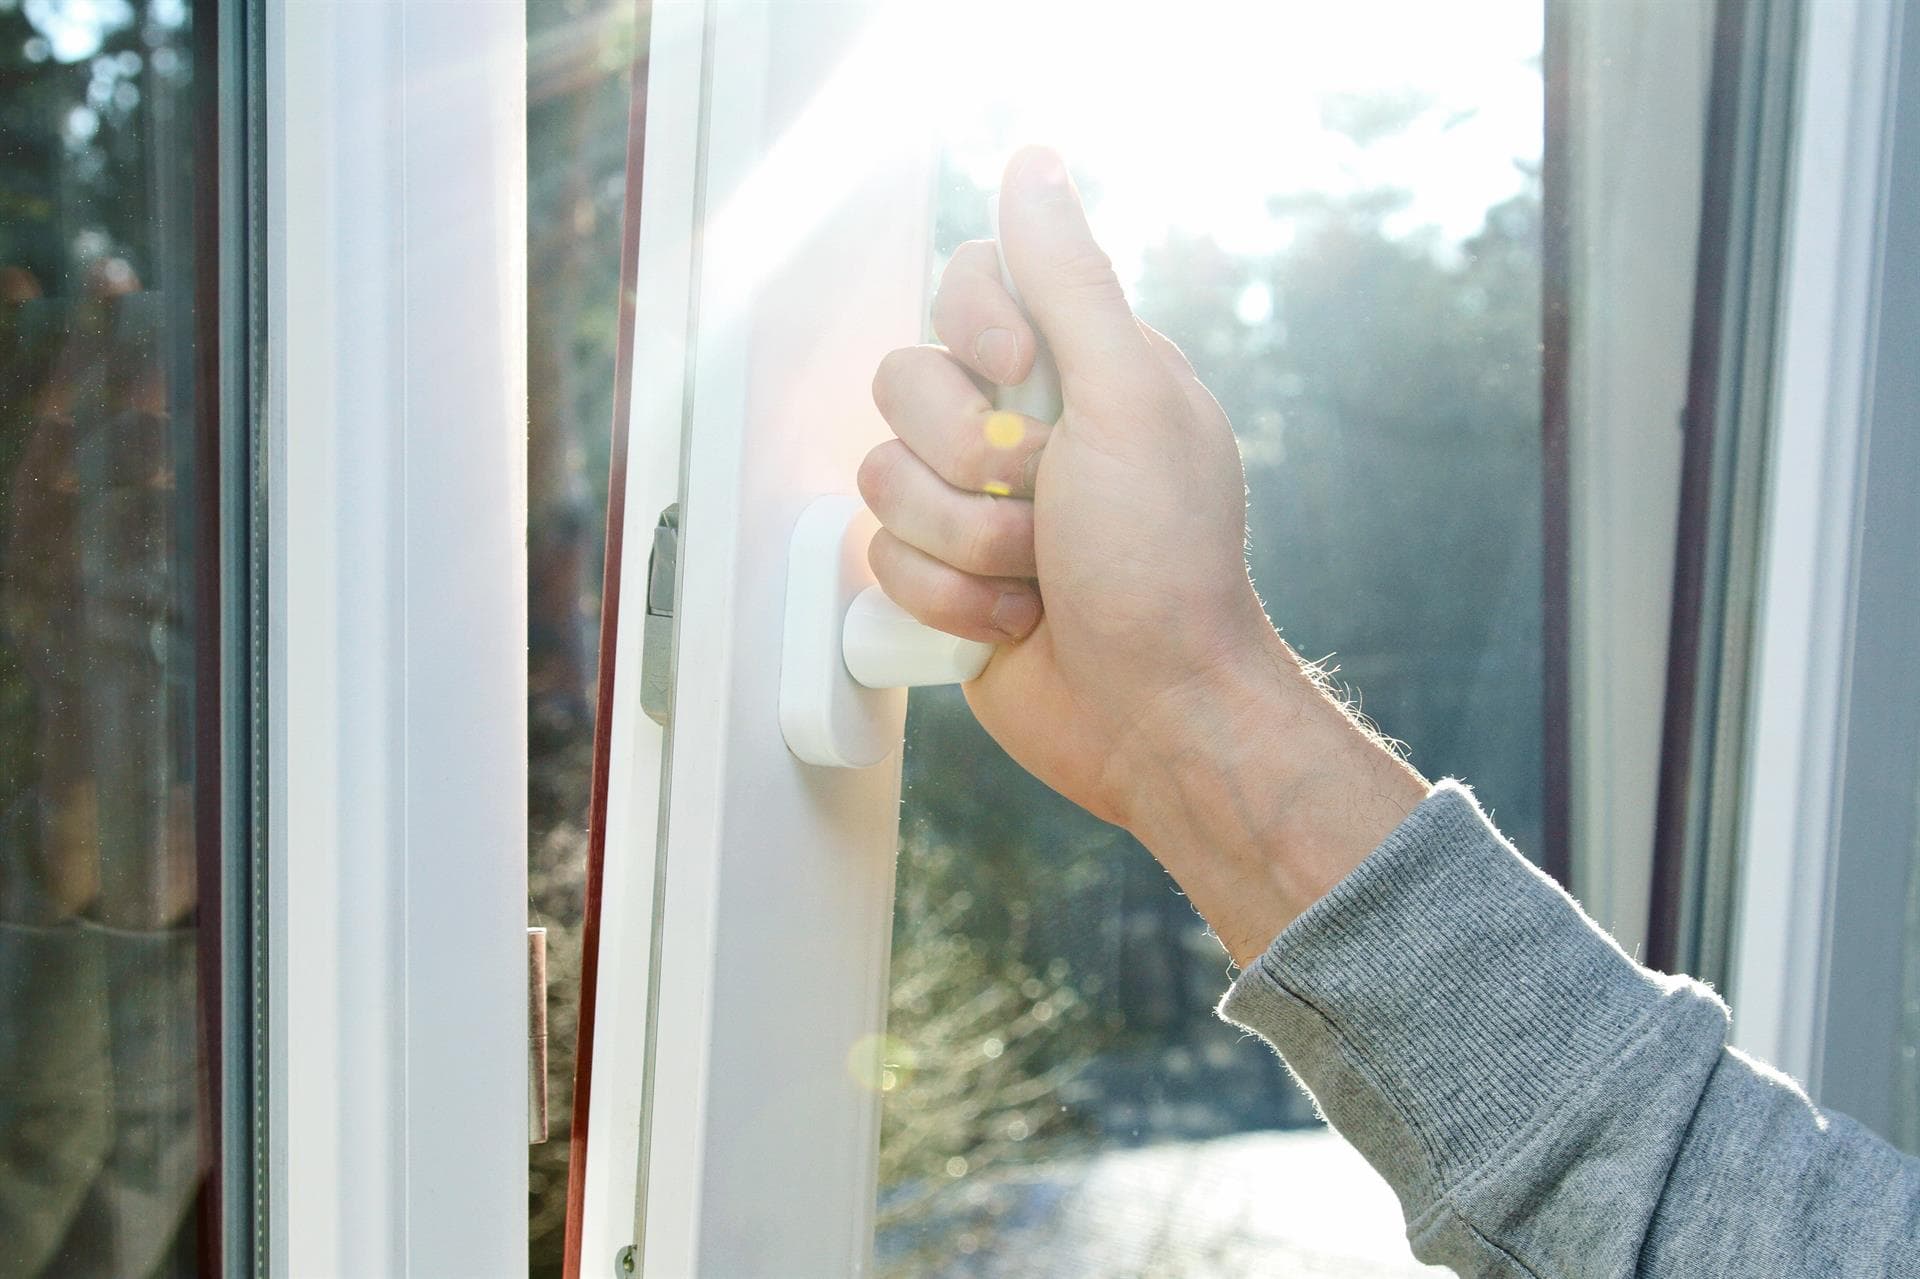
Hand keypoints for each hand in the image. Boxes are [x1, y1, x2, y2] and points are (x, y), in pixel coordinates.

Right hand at [861, 148, 1426, 960]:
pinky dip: (947, 599)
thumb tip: (1030, 159)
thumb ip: (1067, 279)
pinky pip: (879, 557)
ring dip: (964, 542)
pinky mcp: (938, 577)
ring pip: (881, 476)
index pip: (966, 283)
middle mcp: (1017, 423)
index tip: (1023, 371)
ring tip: (1039, 578)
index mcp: (1075, 365)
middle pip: (904, 382)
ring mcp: (972, 503)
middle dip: (971, 460)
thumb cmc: (1163, 558)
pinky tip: (1015, 624)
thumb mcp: (1127, 398)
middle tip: (1047, 503)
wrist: (1152, 711)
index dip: (973, 326)